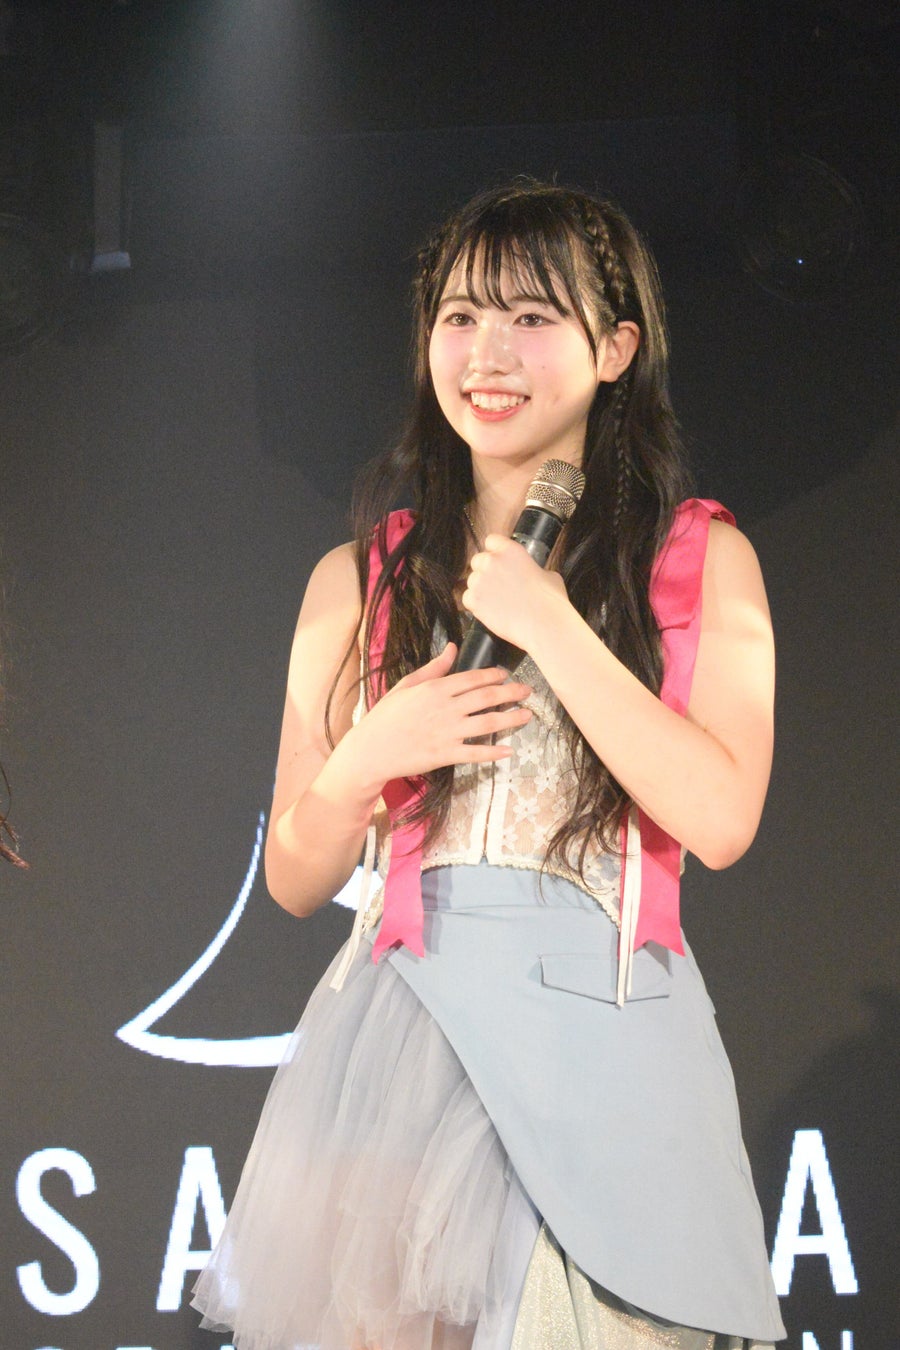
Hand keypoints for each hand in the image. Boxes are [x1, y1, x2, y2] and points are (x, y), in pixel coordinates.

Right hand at [342, 642, 531, 795]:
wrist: (371, 749)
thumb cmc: (386, 716)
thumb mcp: (407, 685)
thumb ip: (433, 667)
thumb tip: (452, 648)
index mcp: (436, 688)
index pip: (473, 678)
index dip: (494, 676)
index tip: (506, 675)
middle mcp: (446, 708)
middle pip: (487, 697)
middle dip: (511, 693)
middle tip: (527, 691)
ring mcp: (448, 732)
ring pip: (488, 723)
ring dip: (511, 718)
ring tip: (527, 715)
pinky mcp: (446, 754)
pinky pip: (476, 753)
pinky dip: (494, 752)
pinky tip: (509, 750)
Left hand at [461, 536, 569, 653]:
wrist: (543, 625)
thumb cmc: (550, 601)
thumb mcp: (548, 574)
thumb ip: (532, 568)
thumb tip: (530, 573)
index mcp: (510, 550)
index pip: (491, 541)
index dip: (495, 552)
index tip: (499, 562)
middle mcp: (491, 561)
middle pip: (478, 560)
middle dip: (485, 571)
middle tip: (498, 585)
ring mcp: (480, 580)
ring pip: (472, 580)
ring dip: (481, 589)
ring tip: (498, 602)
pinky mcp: (474, 600)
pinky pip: (467, 598)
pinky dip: (476, 605)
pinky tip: (492, 610)